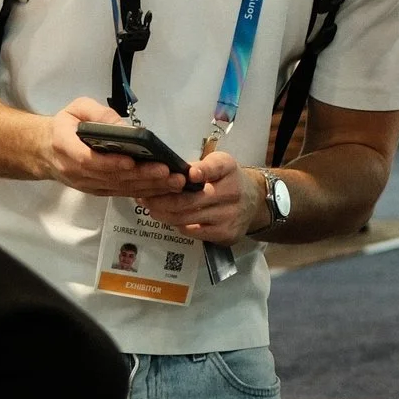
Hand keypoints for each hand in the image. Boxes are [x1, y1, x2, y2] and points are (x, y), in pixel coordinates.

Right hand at [42, 99, 192, 198]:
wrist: (45, 150)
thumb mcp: (76, 108)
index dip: (111, 163)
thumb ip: (98, 114)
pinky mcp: (97, 191)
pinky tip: (164, 188)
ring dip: (148, 187)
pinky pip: (121, 193)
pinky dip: (143, 192)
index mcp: (65, 147)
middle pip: (111, 178)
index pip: (89, 160)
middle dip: (141, 176)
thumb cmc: (65, 125)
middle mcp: (75, 171)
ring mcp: (87, 185)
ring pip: (119, 188)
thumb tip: (124, 126)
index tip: (132, 161)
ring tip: (173, 181)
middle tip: (167, 172)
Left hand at [139, 151, 254, 243]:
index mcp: (228, 168)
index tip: (186, 174)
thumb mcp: (218, 164)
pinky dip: (178, 224)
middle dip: (162, 200)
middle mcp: (232, 192)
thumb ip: (197, 166)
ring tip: (150, 208)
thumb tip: (167, 172)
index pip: (214, 168)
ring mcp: (230, 216)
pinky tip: (169, 218)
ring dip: (164, 214)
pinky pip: (193, 231)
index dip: (200, 172)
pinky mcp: (226, 234)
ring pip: (187, 218)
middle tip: (143, 197)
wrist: (255, 202)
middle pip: (190, 200)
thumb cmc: (227, 179)